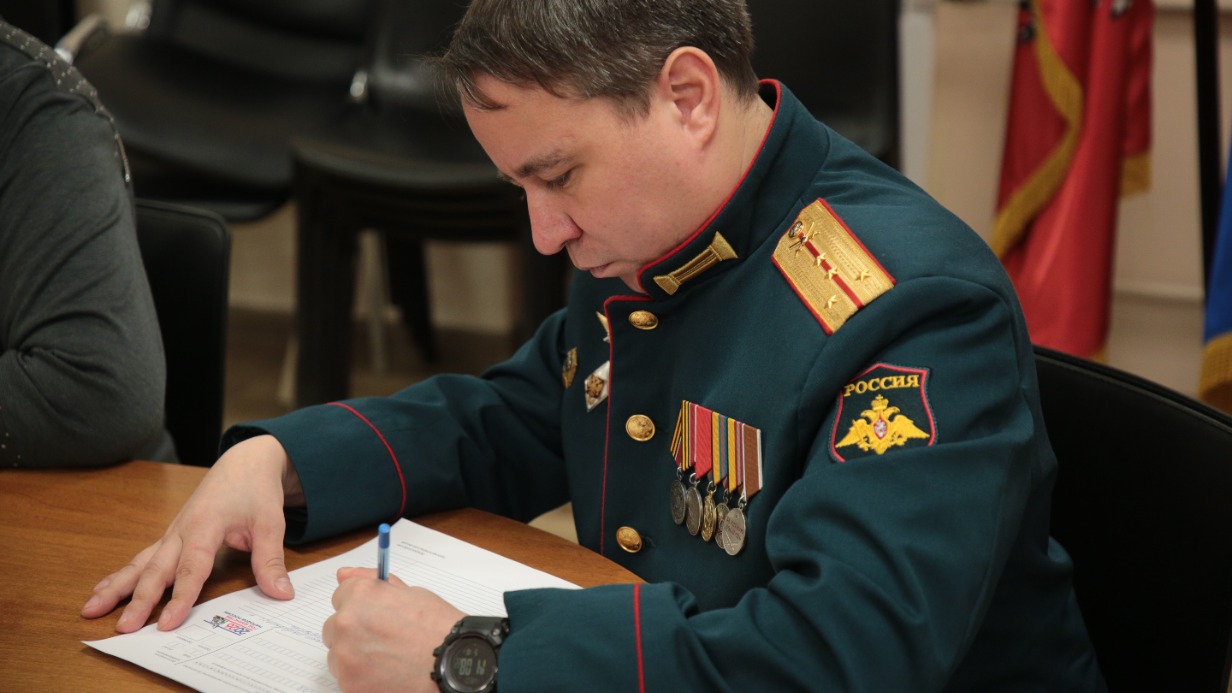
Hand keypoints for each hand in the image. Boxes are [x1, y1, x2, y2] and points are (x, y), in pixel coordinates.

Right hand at [81, 435, 302, 631]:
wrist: (244, 462)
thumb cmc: (255, 491)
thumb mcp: (270, 522)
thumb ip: (270, 560)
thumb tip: (281, 594)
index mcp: (206, 524)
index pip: (192, 567)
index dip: (180, 597)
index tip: (168, 624)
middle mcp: (182, 529)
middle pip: (157, 569)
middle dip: (138, 600)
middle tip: (123, 628)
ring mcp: (172, 532)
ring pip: (140, 562)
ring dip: (116, 586)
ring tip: (91, 608)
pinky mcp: (170, 536)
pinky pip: (142, 557)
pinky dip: (121, 574)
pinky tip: (102, 590)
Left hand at [323, 567, 463, 691]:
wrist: (454, 666)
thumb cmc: (439, 629)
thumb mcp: (412, 594)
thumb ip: (374, 583)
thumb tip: (344, 574)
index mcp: (361, 596)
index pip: (341, 595)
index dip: (361, 605)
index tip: (375, 616)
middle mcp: (347, 624)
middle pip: (334, 627)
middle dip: (353, 632)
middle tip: (383, 641)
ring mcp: (345, 657)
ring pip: (338, 655)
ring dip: (355, 656)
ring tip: (388, 660)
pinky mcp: (349, 685)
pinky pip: (346, 678)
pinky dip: (361, 678)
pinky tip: (387, 675)